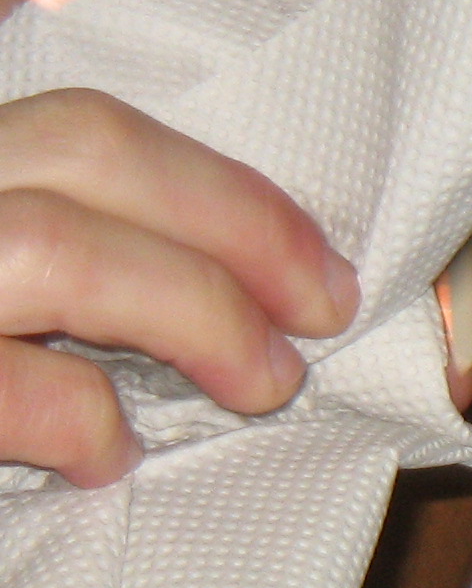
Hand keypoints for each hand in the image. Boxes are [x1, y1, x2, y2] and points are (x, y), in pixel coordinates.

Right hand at [0, 89, 362, 484]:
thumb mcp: (15, 305)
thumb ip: (87, 282)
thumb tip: (271, 308)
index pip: (80, 128)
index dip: (222, 191)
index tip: (323, 270)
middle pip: (80, 145)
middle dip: (235, 228)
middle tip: (321, 318)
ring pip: (50, 244)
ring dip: (191, 311)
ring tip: (258, 388)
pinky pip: (0, 382)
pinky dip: (78, 417)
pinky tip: (100, 459)